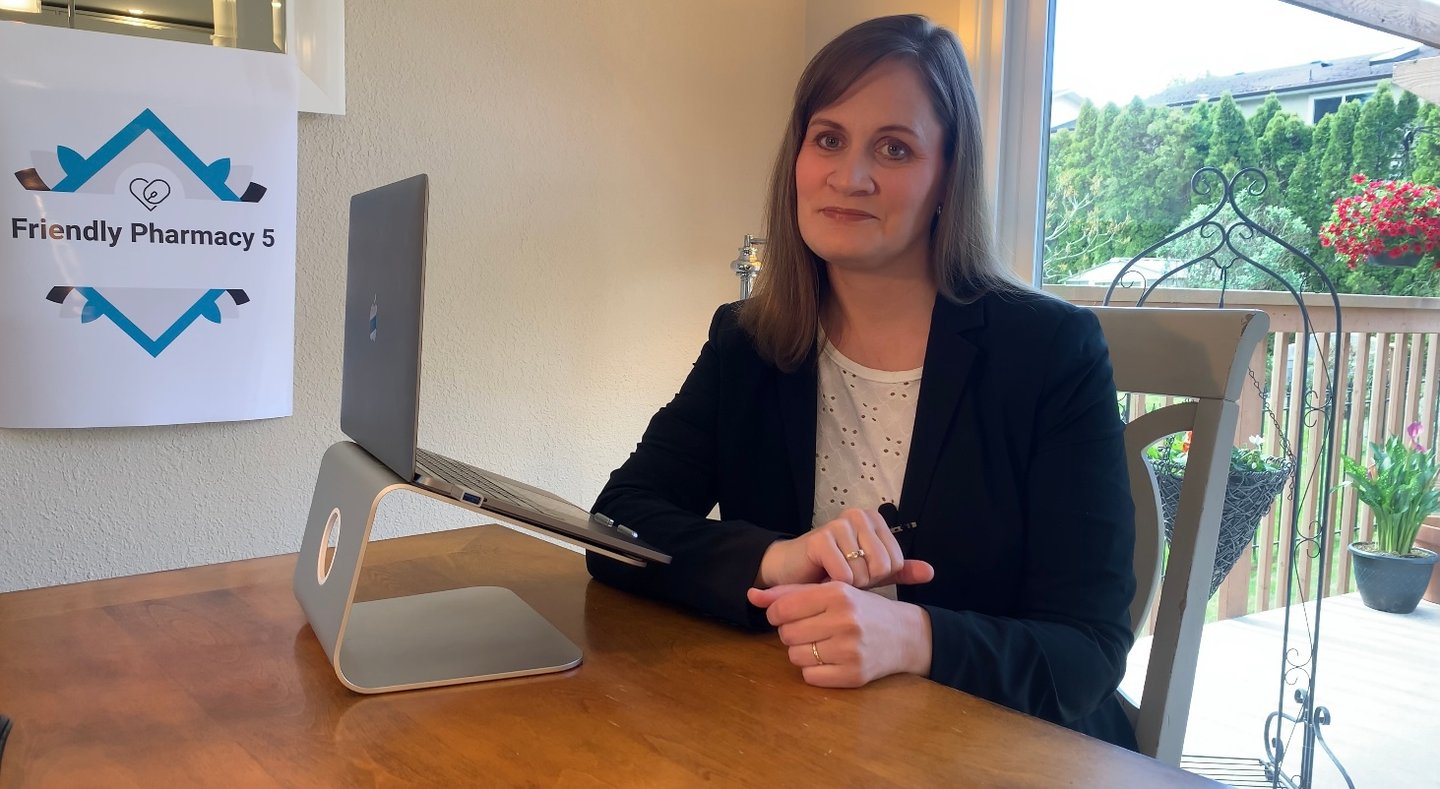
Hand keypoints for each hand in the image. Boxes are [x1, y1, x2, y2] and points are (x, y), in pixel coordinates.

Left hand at [746, 582, 932, 686]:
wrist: (906, 636)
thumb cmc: (863, 609)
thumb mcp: (832, 591)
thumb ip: (789, 592)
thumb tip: (750, 594)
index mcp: (838, 593)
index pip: (782, 609)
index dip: (779, 613)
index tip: (789, 614)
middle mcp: (845, 620)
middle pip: (786, 634)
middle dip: (793, 632)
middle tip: (812, 628)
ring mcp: (850, 650)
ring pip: (795, 657)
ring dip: (802, 651)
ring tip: (822, 643)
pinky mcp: (854, 676)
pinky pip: (810, 677)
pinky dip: (814, 670)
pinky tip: (830, 659)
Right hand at [755, 508, 934, 589]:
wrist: (794, 572)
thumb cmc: (834, 570)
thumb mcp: (872, 572)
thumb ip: (901, 571)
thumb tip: (930, 573)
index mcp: (874, 519)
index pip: (897, 561)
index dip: (879, 577)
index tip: (860, 572)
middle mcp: (858, 515)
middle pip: (882, 566)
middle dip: (865, 582)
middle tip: (846, 577)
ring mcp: (838, 524)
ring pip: (863, 572)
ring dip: (848, 585)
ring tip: (834, 577)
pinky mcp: (820, 539)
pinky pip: (844, 575)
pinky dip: (835, 585)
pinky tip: (823, 577)